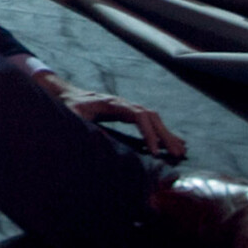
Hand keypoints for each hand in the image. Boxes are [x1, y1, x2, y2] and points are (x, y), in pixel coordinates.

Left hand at [45, 76, 186, 158]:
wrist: (66, 94)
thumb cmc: (69, 105)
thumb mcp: (73, 115)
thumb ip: (85, 125)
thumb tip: (103, 141)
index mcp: (112, 103)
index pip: (138, 115)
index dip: (148, 133)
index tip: (154, 151)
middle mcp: (124, 103)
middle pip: (151, 116)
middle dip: (164, 135)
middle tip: (176, 154)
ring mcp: (127, 106)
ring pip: (153, 118)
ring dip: (167, 134)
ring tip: (181, 151)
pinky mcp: (127, 112)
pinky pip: (149, 121)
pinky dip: (162, 131)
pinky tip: (173, 141)